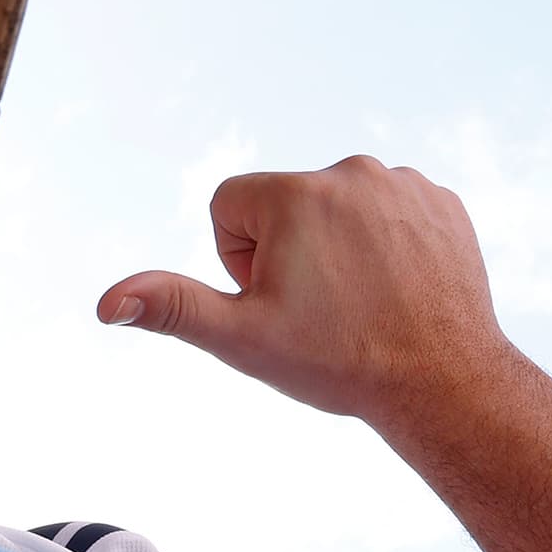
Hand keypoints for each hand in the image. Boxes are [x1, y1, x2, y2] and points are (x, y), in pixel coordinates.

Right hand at [98, 158, 520, 426]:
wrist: (444, 381)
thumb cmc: (337, 361)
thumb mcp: (243, 338)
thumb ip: (173, 306)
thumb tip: (108, 303)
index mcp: (293, 194)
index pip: (229, 206)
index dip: (240, 261)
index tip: (278, 298)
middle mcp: (349, 171)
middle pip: (284, 203)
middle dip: (289, 250)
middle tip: (322, 307)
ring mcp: (403, 183)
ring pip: (337, 207)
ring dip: (337, 246)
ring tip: (362, 300)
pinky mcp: (441, 201)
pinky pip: (389, 210)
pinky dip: (386, 244)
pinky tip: (397, 288)